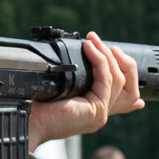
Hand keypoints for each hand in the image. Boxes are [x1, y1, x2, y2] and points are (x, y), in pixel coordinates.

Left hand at [28, 32, 144, 149]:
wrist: (28, 119)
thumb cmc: (37, 103)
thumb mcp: (61, 86)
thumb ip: (76, 76)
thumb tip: (83, 53)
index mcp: (93, 110)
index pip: (125, 97)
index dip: (129, 75)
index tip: (117, 52)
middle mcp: (100, 113)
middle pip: (130, 88)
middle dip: (122, 62)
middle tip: (106, 44)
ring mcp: (101, 113)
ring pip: (119, 80)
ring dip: (107, 55)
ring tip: (94, 40)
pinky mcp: (97, 110)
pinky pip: (106, 80)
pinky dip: (100, 60)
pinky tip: (90, 48)